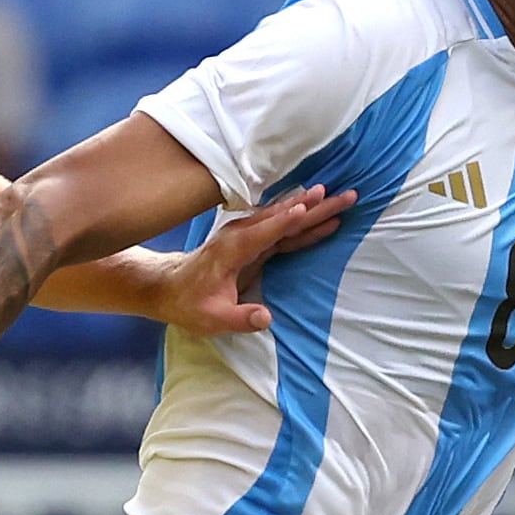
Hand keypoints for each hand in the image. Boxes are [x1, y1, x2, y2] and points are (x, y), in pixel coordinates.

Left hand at [133, 185, 349, 337]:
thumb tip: (266, 317)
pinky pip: (282, 228)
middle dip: (315, 207)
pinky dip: (302, 220)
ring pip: (286, 218)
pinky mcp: (252, 240)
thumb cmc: (189, 303)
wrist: (168, 286)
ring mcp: (246, 235)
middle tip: (346, 195)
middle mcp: (241, 234)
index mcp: (233, 249)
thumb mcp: (212, 319)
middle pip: (284, 218)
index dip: (289, 220)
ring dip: (314, 208)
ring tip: (341, 197)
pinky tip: (319, 213)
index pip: (266, 231)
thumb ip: (240, 319)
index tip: (313, 205)